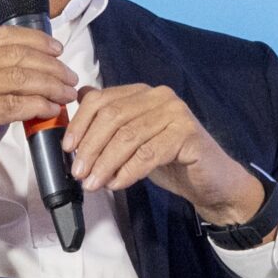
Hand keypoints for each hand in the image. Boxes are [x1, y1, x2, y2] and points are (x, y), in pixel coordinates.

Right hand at [0, 27, 77, 207]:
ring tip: (66, 94)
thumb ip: (5, 77)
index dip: (37, 40)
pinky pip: (15, 104)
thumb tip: (45, 69)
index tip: (58, 50)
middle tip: (70, 77)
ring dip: (50, 86)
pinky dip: (38, 105)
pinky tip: (51, 110)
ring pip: (19, 78)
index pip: (5, 36)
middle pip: (16, 56)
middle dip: (51, 66)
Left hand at [63, 84, 267, 227]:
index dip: (80, 123)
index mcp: (141, 93)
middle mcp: (159, 96)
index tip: (67, 148)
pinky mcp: (187, 134)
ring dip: (105, 163)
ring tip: (93, 183)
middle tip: (78, 173)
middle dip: (90, 147)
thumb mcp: (132, 140)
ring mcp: (175, 113)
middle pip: (112, 117)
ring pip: (128, 137)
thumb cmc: (169, 160)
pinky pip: (148, 153)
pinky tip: (117, 184)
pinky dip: (127, 171)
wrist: (210, 181)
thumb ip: (109, 123)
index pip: (100, 99)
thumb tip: (77, 105)